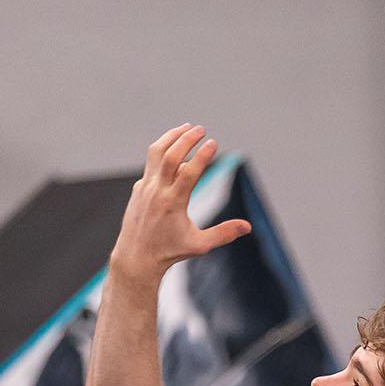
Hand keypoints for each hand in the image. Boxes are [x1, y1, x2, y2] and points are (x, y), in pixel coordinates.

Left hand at [109, 124, 252, 279]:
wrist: (136, 257)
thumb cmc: (170, 252)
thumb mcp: (200, 245)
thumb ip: (224, 233)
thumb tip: (248, 227)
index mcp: (173, 203)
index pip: (189, 172)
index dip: (202, 156)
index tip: (213, 143)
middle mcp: (157, 191)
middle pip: (170, 156)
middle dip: (186, 139)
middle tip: (201, 129)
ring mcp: (145, 187)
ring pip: (156, 153)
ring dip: (171, 137)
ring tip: (186, 128)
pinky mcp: (139, 188)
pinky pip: (152, 165)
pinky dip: (164, 153)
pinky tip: (177, 151)